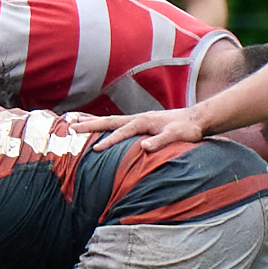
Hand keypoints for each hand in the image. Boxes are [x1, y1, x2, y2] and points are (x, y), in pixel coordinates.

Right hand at [72, 107, 203, 152]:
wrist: (197, 119)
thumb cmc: (188, 129)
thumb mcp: (176, 136)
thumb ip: (160, 141)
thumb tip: (144, 147)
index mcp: (142, 121)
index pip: (120, 132)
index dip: (107, 141)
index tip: (94, 150)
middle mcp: (137, 118)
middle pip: (108, 121)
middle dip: (89, 125)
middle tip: (70, 128)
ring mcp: (137, 119)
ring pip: (110, 120)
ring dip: (93, 122)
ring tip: (75, 123)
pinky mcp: (140, 122)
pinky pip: (117, 122)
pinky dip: (104, 123)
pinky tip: (98, 126)